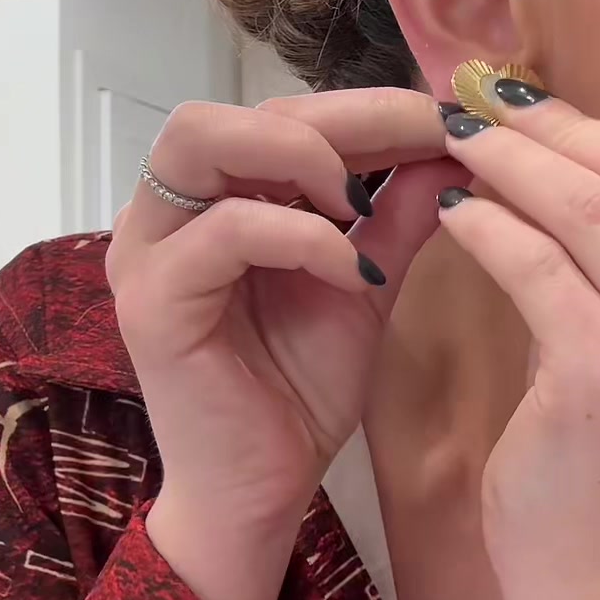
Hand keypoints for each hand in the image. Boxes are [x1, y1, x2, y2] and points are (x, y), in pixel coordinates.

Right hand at [106, 91, 465, 599]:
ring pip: (202, 140)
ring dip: (299, 153)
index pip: (276, 113)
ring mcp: (149, 251)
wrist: (263, 492)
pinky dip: (299, 237)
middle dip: (337, 115)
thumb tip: (450, 146)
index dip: (362, 107)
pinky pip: (223, 232)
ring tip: (364, 201)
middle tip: (420, 137)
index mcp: (210, 199)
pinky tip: (351, 269)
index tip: (442, 120)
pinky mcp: (153, 302)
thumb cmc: (299, 391)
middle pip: (233, 109)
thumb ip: (396, 217)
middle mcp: (165, 212)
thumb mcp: (364, 285)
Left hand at [437, 84, 599, 599]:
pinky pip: (535, 265)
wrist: (591, 561)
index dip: (595, 123)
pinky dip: (486, 227)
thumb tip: (560, 121)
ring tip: (457, 145)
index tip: (527, 98)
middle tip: (479, 103)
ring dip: (509, 164)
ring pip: (585, 209)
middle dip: (550, 127)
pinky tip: (454, 215)